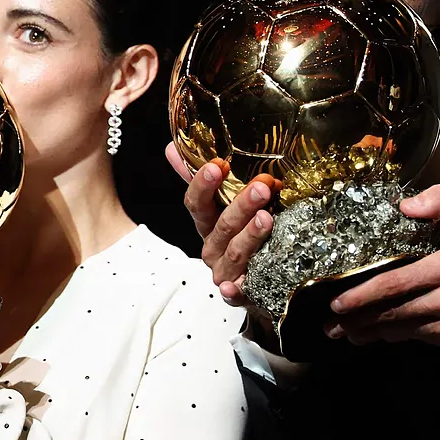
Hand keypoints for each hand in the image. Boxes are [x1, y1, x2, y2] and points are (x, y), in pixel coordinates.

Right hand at [167, 143, 276, 307]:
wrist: (260, 280)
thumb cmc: (241, 235)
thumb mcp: (223, 204)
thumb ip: (201, 178)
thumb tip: (172, 146)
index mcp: (207, 223)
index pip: (196, 203)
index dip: (203, 184)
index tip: (219, 165)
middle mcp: (212, 247)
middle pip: (221, 226)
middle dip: (240, 205)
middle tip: (262, 187)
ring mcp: (225, 271)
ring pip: (234, 252)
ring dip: (249, 235)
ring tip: (267, 218)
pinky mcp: (241, 293)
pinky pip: (235, 293)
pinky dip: (233, 290)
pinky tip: (233, 286)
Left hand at [325, 185, 439, 351]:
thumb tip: (404, 205)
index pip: (396, 284)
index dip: (363, 296)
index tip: (338, 304)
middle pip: (395, 315)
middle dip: (359, 322)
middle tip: (331, 327)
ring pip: (408, 331)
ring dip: (376, 333)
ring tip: (350, 334)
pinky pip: (426, 339)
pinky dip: (405, 335)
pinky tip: (388, 331)